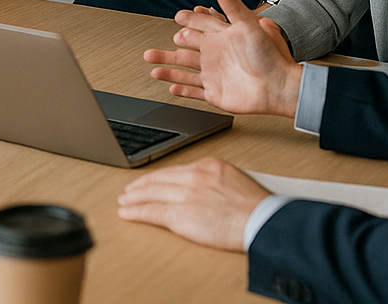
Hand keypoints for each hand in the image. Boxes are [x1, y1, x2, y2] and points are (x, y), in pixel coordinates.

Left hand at [118, 157, 269, 251]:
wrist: (263, 221)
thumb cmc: (257, 207)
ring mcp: (185, 194)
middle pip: (159, 179)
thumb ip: (215, 179)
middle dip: (141, 185)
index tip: (149, 181)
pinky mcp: (180, 214)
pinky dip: (136, 212)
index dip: (157, 177)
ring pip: (151, 193)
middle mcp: (194, 176)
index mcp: (207, 166)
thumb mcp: (235, 180)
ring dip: (134, 197)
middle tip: (129, 190)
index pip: (174, 170)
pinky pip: (151, 211)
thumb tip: (204, 187)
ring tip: (124, 200)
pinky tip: (127, 213)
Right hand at [143, 0, 301, 117]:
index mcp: (223, 38)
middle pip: (186, 50)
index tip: (179, 16)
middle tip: (153, 47)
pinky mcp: (216, 94)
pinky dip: (181, 88)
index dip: (190, 21)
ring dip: (167, 67)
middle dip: (170, 47)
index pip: (201, 26)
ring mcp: (215, 75)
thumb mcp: (247, 23)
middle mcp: (217, 56)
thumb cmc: (269, 55)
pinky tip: (170, 86)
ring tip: (150, 63)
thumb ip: (230, 2)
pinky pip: (194, 90)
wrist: (279, 86)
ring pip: (184, 71)